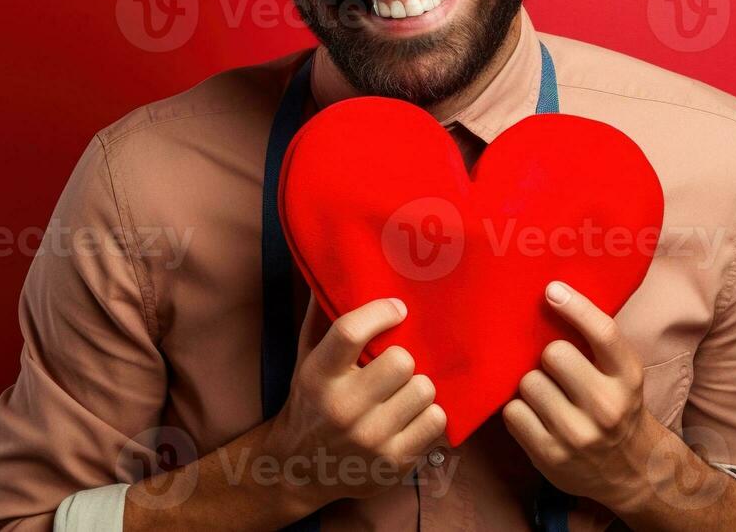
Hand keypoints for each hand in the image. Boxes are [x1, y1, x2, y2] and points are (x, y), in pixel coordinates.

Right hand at [263, 297, 446, 509]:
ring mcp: (370, 438)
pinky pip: (437, 421)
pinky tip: (411, 416)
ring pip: (425, 389)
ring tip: (403, 393)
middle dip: (403, 359)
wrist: (299, 470)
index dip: (381, 312)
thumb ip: (319, 315)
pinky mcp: (394, 462)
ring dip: (418, 388)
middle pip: (402, 360)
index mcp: (318, 375)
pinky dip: (429, 416)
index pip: (351, 330)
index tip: (397, 309)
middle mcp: (342, 408)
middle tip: (396, 366)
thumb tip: (331, 265)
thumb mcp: (305, 360)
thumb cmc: (310, 404)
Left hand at [501, 281, 666, 512]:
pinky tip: (534, 415)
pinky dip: (518, 409)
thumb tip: (552, 294)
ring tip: (545, 394)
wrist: (630, 471)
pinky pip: (513, 412)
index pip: (603, 332)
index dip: (575, 306)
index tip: (552, 290)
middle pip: (554, 354)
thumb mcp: (622, 374)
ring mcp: (577, 434)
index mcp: (628, 377)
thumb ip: (595, 342)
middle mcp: (606, 406)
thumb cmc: (617, 407)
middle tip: (553, 367)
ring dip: (531, 384)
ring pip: (528, 383)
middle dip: (547, 357)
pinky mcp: (549, 455)